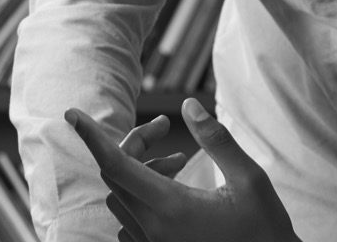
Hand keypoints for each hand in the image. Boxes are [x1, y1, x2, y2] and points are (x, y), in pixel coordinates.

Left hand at [65, 99, 299, 241]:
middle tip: (164, 126)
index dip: (91, 136)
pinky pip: (127, 220)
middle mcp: (153, 229)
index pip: (115, 165)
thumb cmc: (264, 227)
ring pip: (120, 197)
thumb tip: (189, 106)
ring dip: (139, 170)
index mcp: (172, 207)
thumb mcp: (250, 179)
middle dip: (133, 143)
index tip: (72, 114)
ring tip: (179, 162)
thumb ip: (217, 140)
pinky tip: (172, 190)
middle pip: (117, 174)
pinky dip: (139, 196)